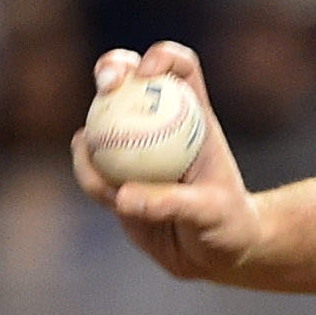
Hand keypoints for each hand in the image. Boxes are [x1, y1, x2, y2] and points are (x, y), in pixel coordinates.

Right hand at [74, 41, 262, 282]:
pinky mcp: (115, 174)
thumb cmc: (227, 226)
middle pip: (131, 77)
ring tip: (95, 157)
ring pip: (101, 118)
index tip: (148, 72)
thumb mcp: (211, 214)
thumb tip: (123, 195)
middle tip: (106, 85)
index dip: (164, 58)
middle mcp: (160, 122)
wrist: (212, 255)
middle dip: (112, 68)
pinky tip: (98, 188)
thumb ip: (172, 202)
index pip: (181, 70)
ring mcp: (134, 146)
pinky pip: (91, 165)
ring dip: (92, 128)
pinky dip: (88, 172)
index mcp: (194, 117)